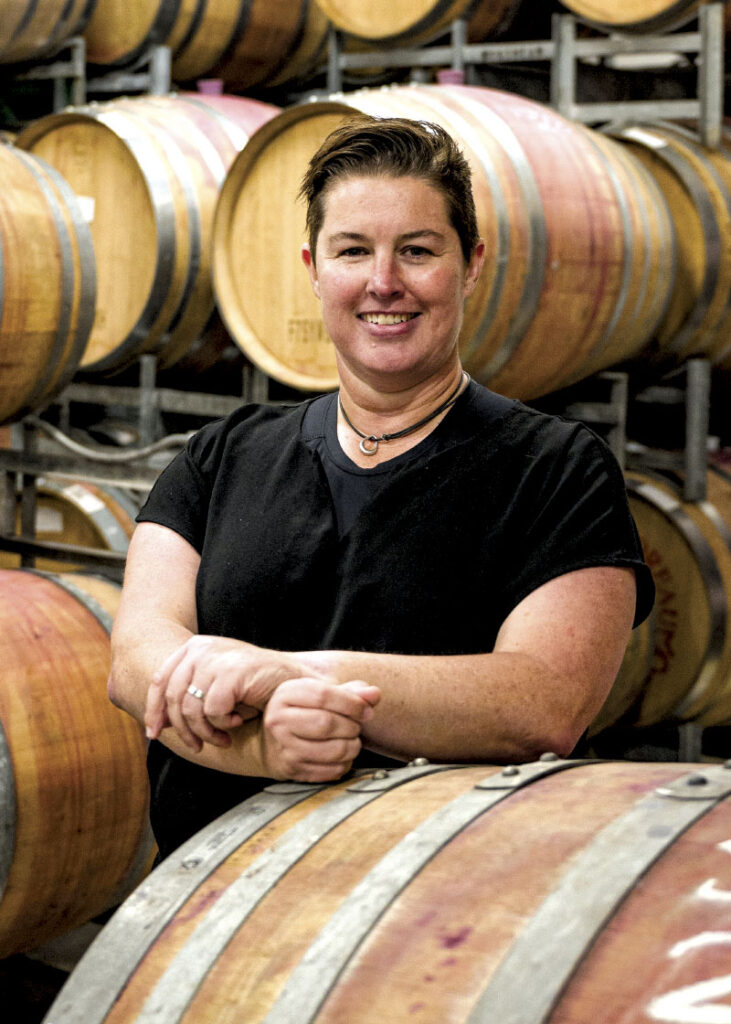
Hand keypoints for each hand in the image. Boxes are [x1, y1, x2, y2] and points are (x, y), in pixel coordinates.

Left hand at [145, 635, 309, 750]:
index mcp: (194, 647)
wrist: (295, 680)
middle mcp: (201, 648)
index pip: (160, 680)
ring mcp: (216, 657)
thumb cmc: (255, 687)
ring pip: (191, 708)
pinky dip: (224, 724)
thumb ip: (188, 697)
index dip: (153, 709)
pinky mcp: (232, 671)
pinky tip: (239, 721)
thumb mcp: (216, 688)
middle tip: (200, 746)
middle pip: (173, 698)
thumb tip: (155, 723)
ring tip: (224, 736)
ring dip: (206, 731)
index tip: (154, 734)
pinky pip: (212, 710)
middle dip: (183, 730)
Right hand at [260, 678, 381, 781]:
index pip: (323, 695)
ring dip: (352, 746)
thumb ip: (351, 691)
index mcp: (285, 694)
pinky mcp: (292, 770)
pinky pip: (331, 770)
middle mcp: (279, 720)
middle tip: (357, 726)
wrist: (272, 741)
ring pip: (332, 750)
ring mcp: (283, 747)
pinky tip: (343, 755)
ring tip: (351, 739)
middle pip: (327, 723)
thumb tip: (375, 694)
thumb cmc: (305, 711)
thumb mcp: (322, 694)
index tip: (366, 710)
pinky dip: (345, 763)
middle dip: (352, 726)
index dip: (352, 703)